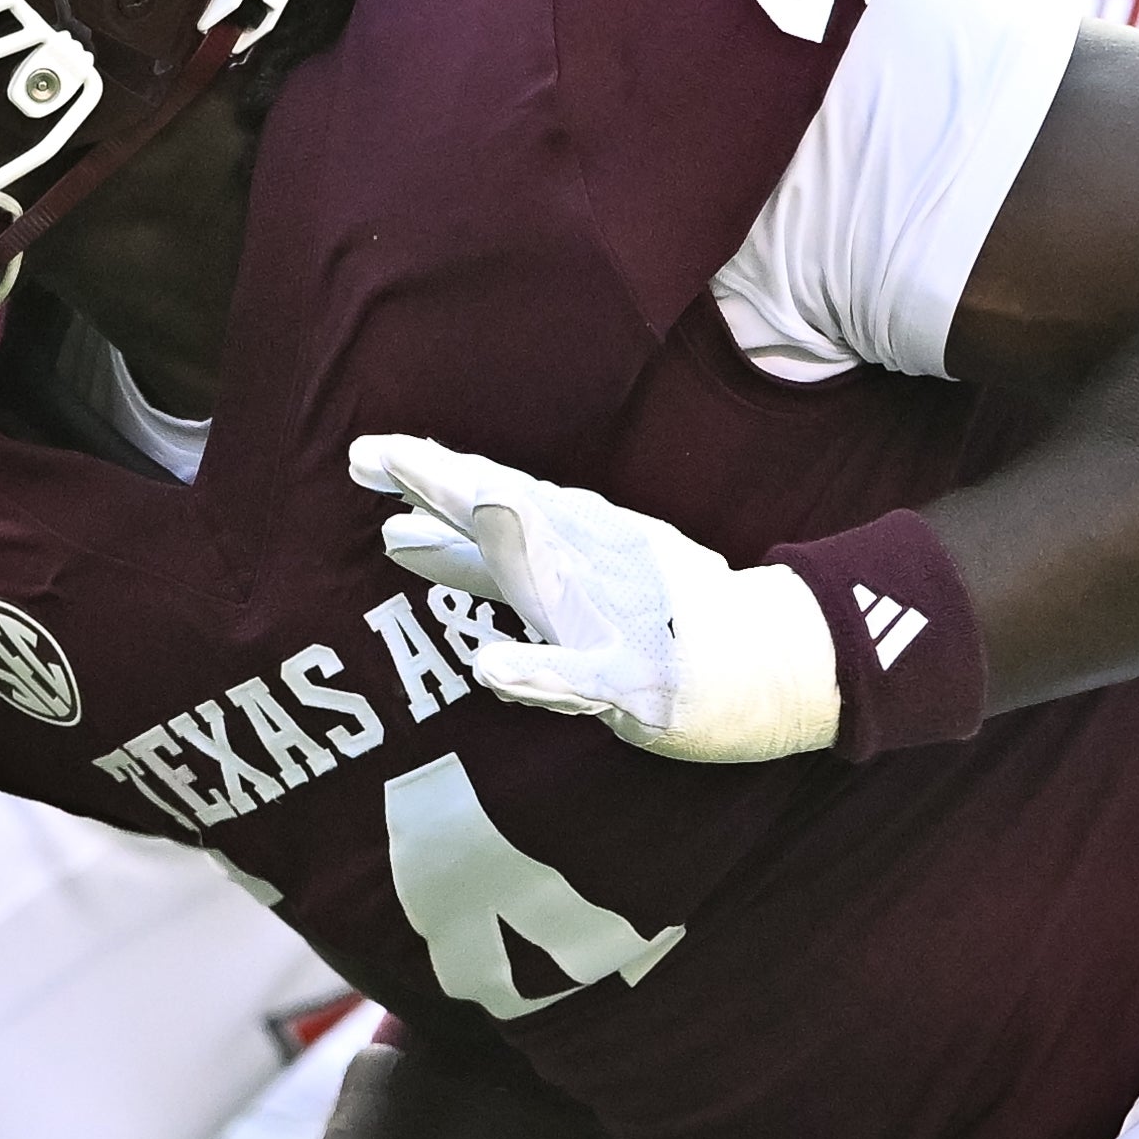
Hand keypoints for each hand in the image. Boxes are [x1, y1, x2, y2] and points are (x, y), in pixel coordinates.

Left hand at [347, 434, 838, 760]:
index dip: (429, 474)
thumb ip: (476, 561)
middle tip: (371, 458)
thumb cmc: (656, 616)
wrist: (774, 660)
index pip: (492, 495)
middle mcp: (589, 561)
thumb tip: (396, 533)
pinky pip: (580, 679)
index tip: (365, 456)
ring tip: (426, 528)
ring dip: (489, 553)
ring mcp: (614, 618)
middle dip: (442, 487)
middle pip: (509, 517)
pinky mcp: (638, 681)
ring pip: (543, 580)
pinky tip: (490, 669)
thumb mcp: (559, 576)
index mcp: (569, 536)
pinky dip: (536, 673)